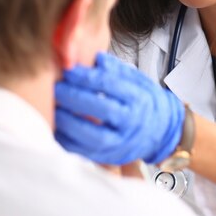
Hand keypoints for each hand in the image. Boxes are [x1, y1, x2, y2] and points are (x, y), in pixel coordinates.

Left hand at [54, 52, 184, 164]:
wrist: (161, 133)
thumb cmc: (145, 104)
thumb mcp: (139, 82)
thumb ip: (117, 70)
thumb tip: (96, 58)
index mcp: (140, 99)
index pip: (110, 84)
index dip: (86, 76)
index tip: (68, 70)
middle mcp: (133, 121)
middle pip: (103, 109)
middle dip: (75, 97)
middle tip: (56, 87)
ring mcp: (123, 142)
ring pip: (94, 135)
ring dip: (69, 121)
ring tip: (54, 108)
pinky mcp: (110, 157)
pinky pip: (86, 152)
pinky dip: (68, 141)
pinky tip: (56, 128)